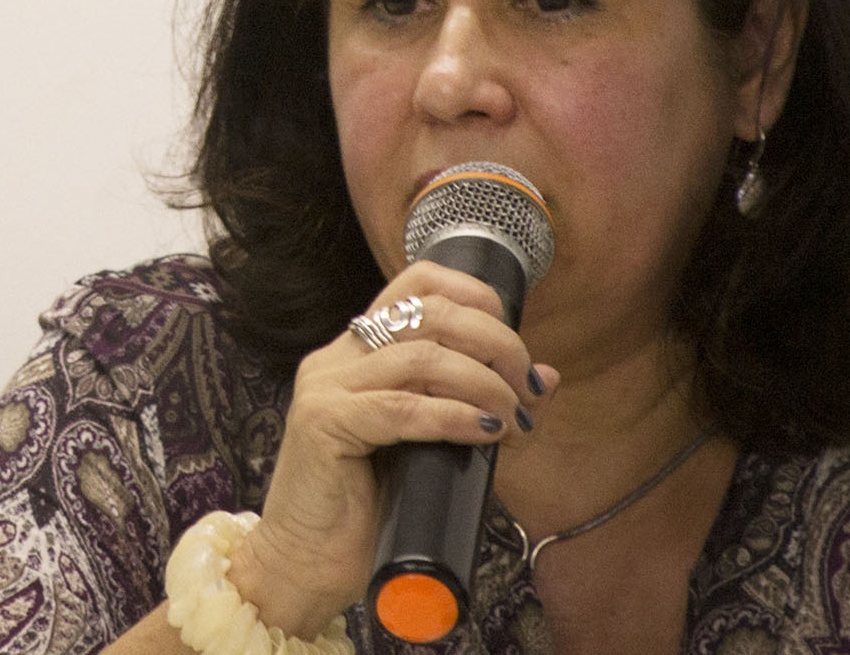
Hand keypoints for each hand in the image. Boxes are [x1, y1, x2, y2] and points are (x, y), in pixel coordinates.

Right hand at [225, 260, 558, 636]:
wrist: (303, 567)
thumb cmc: (368, 511)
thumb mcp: (433, 445)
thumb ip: (478, 404)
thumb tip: (546, 377)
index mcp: (356, 351)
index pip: (417, 282)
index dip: (476, 295)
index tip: (515, 341)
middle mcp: (336, 357)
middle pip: (429, 311)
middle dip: (495, 342)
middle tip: (526, 387)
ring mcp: (325, 387)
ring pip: (421, 355)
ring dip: (484, 383)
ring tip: (513, 420)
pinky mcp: (323, 424)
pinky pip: (401, 408)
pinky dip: (453, 415)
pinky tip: (484, 431)